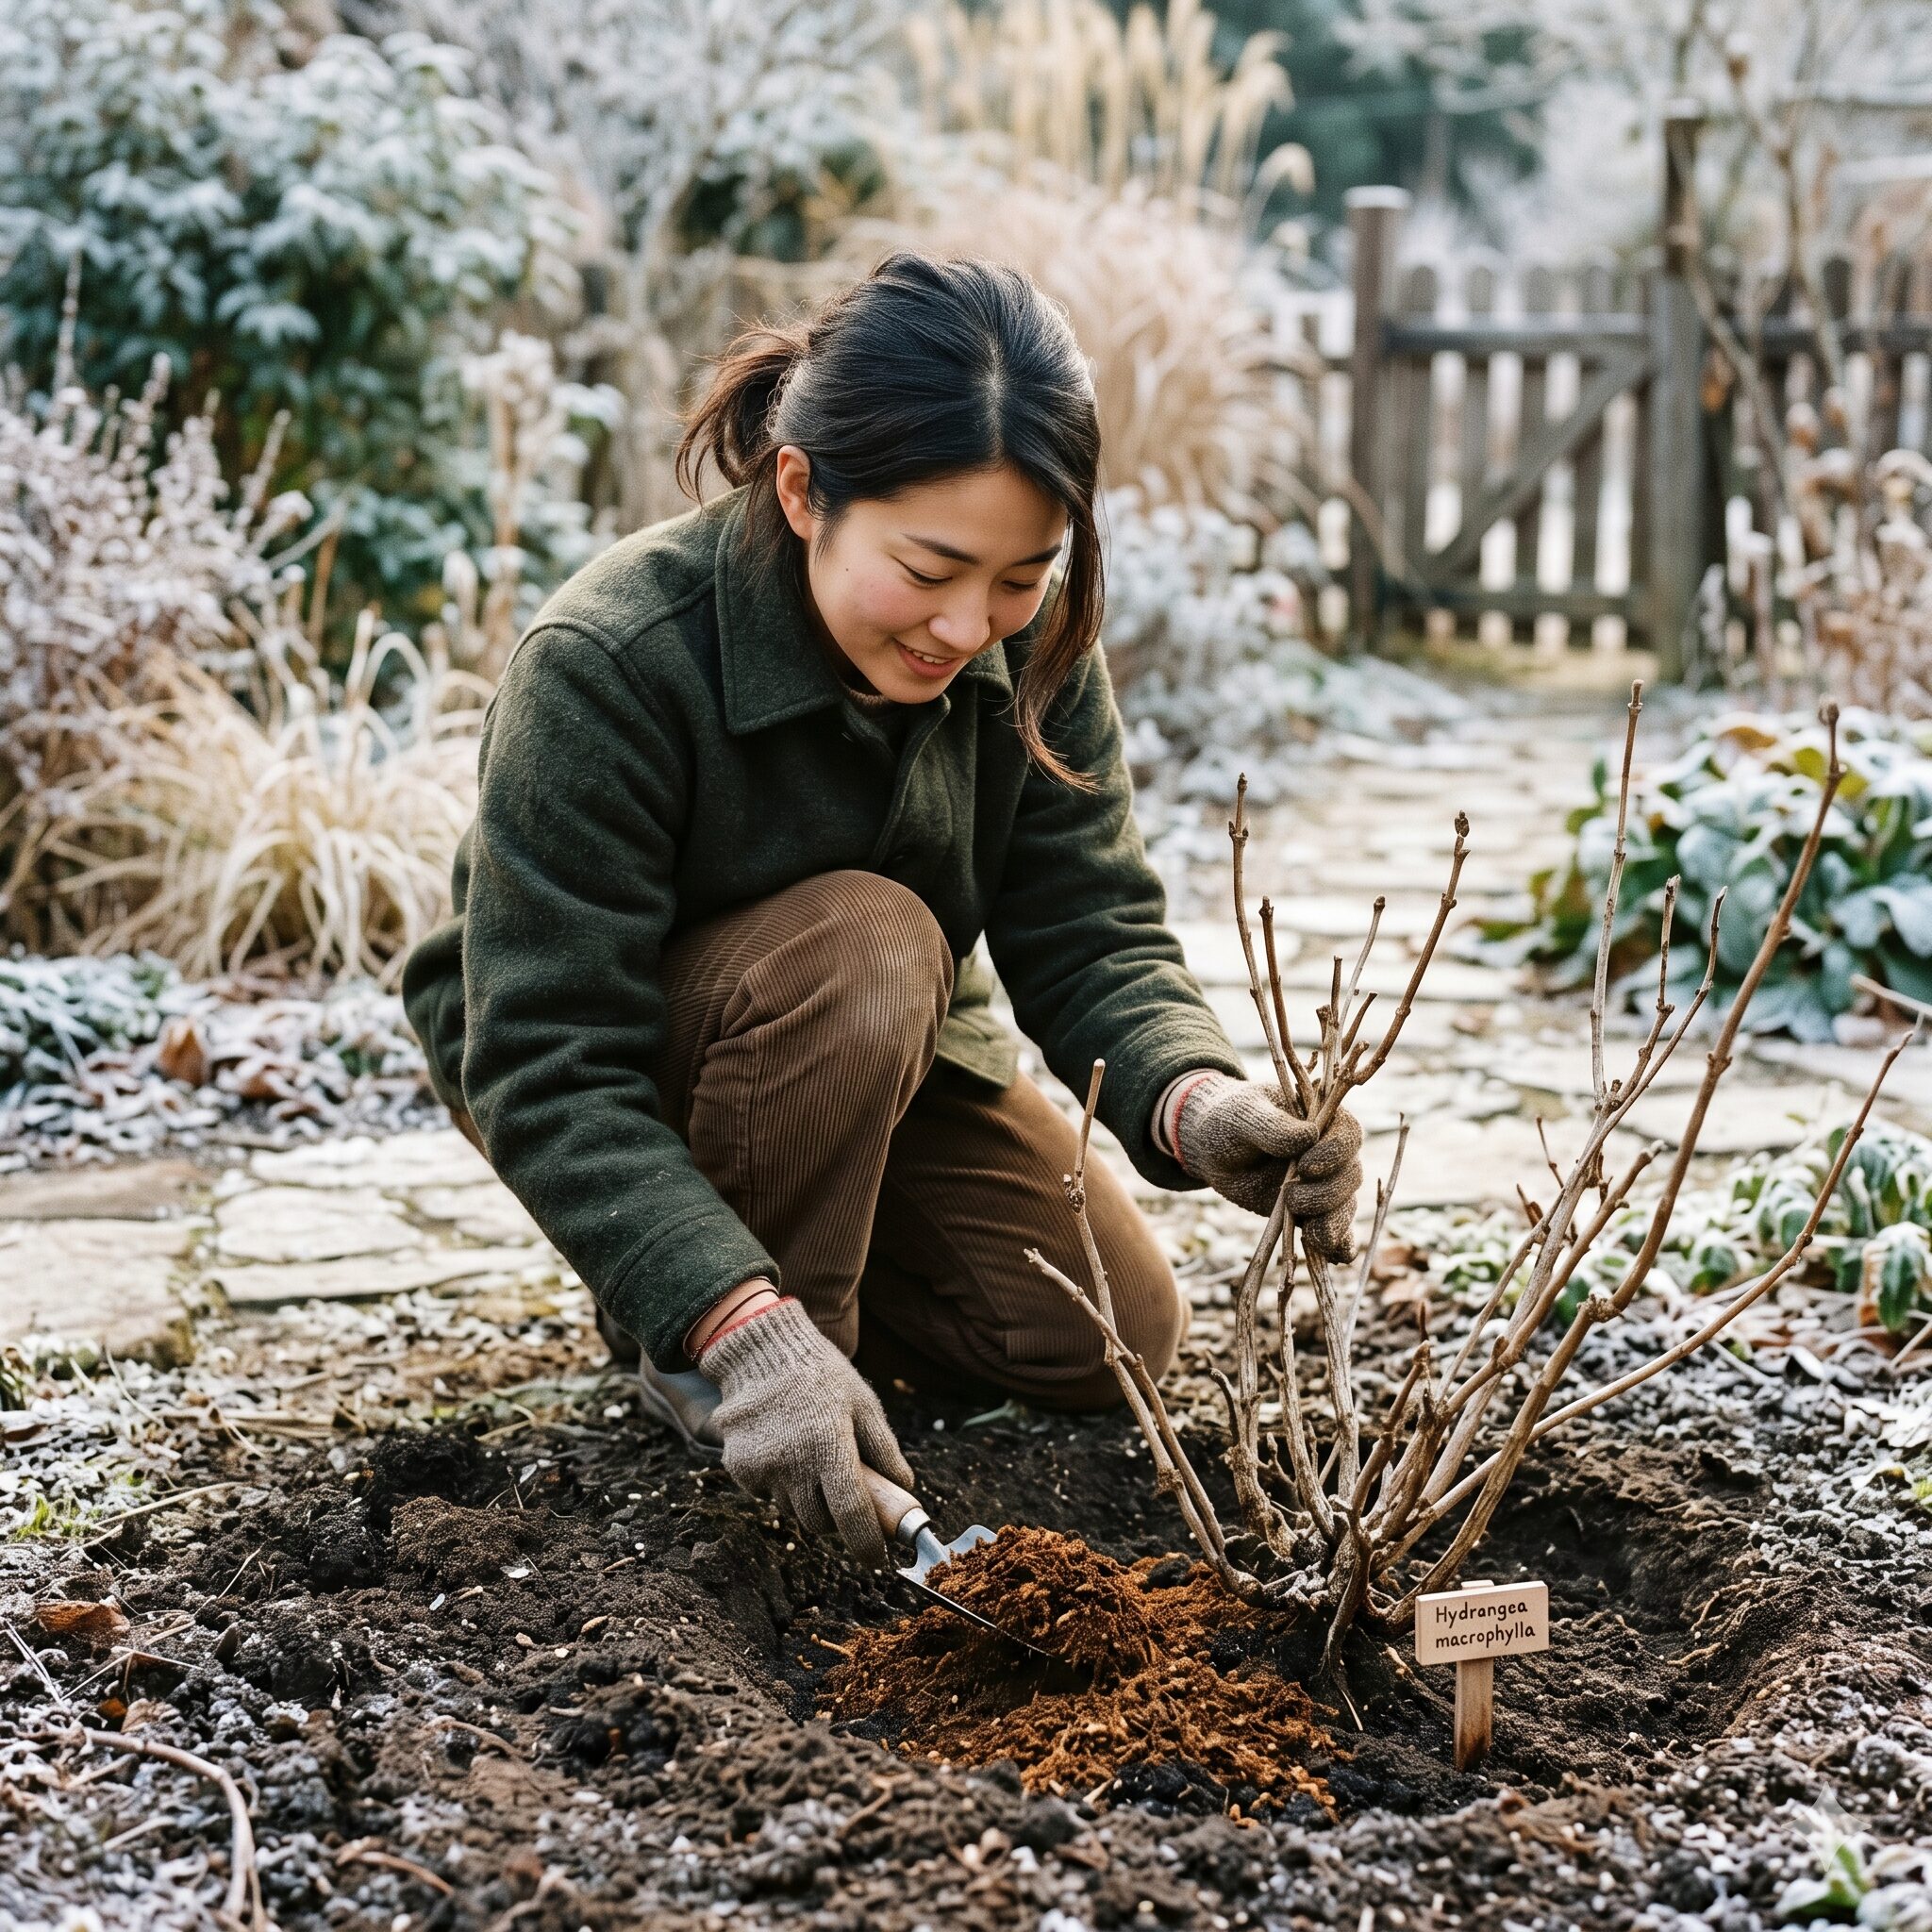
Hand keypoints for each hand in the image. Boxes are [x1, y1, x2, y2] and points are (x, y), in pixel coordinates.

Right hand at [696, 1297, 912, 1564]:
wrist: (761, 1351)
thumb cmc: (821, 1375)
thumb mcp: (863, 1403)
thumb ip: (885, 1450)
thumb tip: (906, 1490)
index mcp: (830, 1445)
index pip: (852, 1513)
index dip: (867, 1544)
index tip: (878, 1560)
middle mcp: (793, 1462)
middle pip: (819, 1522)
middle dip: (835, 1519)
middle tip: (843, 1493)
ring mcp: (762, 1467)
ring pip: (791, 1511)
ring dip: (806, 1500)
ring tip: (810, 1458)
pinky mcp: (739, 1468)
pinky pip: (766, 1494)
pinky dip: (779, 1484)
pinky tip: (784, 1450)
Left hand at [1171, 1074, 1362, 1260]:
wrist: (1212, 1148)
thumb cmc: (1230, 1119)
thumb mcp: (1244, 1115)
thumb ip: (1273, 1126)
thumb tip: (1308, 1137)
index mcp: (1324, 1117)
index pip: (1347, 1135)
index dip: (1335, 1154)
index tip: (1305, 1168)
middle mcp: (1332, 1152)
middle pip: (1350, 1175)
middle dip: (1328, 1194)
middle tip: (1294, 1200)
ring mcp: (1324, 1183)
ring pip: (1345, 1205)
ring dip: (1334, 1222)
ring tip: (1312, 1235)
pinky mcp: (1312, 1211)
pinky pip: (1335, 1229)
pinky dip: (1339, 1244)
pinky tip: (1335, 1256)